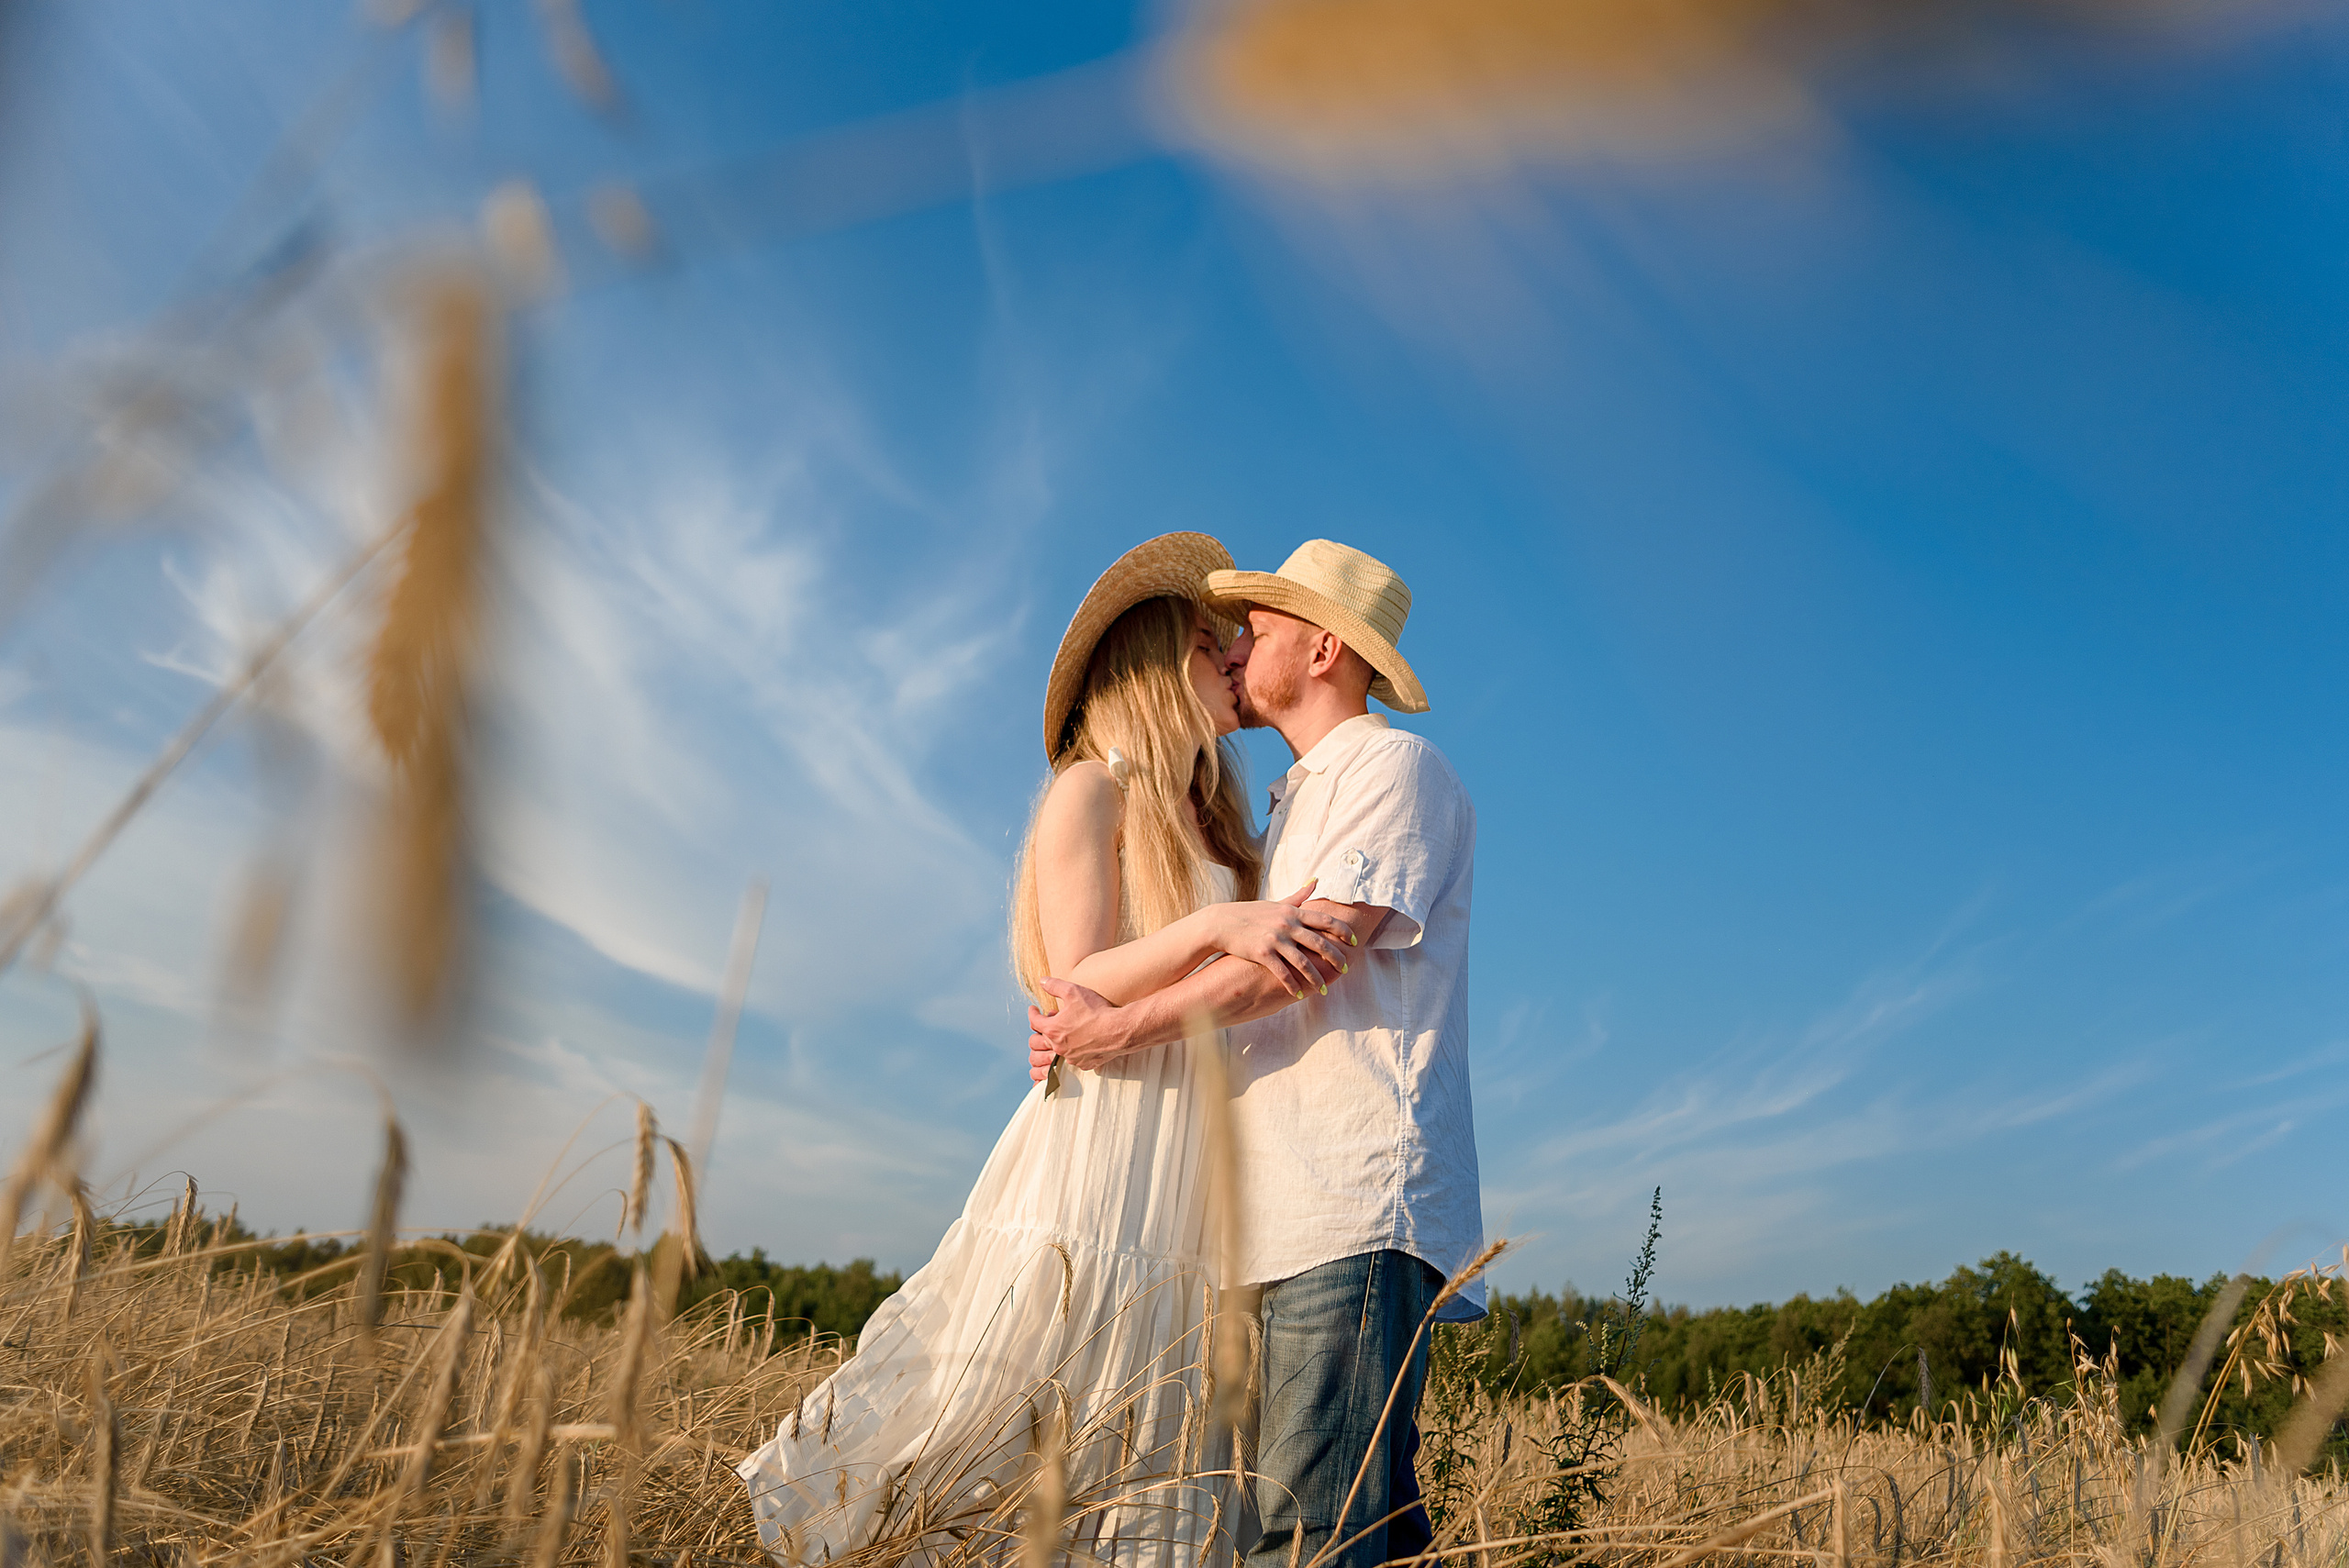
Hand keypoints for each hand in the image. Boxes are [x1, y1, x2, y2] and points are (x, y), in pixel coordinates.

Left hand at [1027, 977, 1129, 1077]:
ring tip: (1069, 1028)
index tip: (1033, 1009)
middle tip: (1054, 1017)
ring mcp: (1071, 1057)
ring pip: (1059, 1048)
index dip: (1032, 1013)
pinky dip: (1075, 1049)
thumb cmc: (1097, 1011)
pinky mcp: (1084, 1063)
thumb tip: (1042, 981)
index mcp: (1053, 1029)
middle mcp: (1059, 1046)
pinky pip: (1074, 1057)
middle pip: (1045, 1036)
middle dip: (1046, 1026)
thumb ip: (1055, 986)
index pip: (1034, 1021)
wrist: (1119, 1030)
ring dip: (1061, 1038)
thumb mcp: (1073, 991)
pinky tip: (1082, 1040)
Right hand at [1206, 880, 1355, 997]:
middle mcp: (1287, 924)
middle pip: (1320, 942)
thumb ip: (1298, 896)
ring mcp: (1275, 939)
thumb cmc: (1250, 913)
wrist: (1221, 922)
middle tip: (1345, 969)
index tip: (1355, 942)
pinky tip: (1298, 994)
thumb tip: (1316, 880)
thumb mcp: (1275, 902)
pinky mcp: (1262, 953)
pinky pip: (1283, 972)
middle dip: (1336, 958)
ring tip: (1323, 989)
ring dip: (1316, 978)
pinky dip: (1292, 985)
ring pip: (1304, 962)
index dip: (1343, 932)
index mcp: (1292, 911)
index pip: (1326, 920)